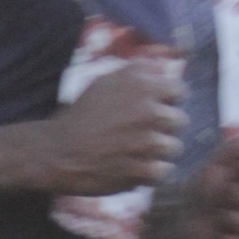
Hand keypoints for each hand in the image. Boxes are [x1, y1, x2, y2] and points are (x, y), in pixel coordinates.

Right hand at [45, 55, 184, 191]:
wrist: (59, 151)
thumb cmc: (83, 115)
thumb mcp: (106, 82)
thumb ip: (138, 72)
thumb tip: (165, 66)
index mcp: (141, 86)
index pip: (179, 91)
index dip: (169, 101)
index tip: (157, 109)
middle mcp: (148, 111)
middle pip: (179, 121)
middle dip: (164, 127)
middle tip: (142, 133)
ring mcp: (146, 142)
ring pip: (174, 147)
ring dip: (159, 151)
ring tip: (138, 152)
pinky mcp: (141, 170)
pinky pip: (164, 170)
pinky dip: (151, 172)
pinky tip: (135, 167)